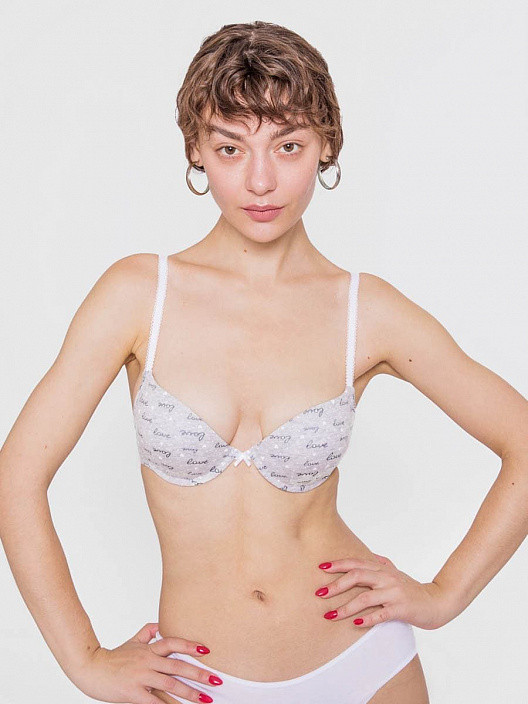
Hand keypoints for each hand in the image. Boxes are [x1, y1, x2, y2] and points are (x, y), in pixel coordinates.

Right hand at [70, 622, 222, 702]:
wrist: (90, 669)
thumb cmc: (112, 658)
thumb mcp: (131, 642)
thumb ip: (147, 633)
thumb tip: (160, 625)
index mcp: (148, 649)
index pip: (173, 643)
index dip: (189, 645)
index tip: (207, 650)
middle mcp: (147, 661)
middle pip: (177, 667)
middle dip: (199, 674)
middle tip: (216, 680)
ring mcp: (141, 677)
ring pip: (170, 685)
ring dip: (189, 693)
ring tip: (205, 699)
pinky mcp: (133, 693)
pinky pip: (154, 702)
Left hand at [316, 553, 458, 629]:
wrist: (438, 602)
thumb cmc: (413, 589)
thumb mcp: (396, 572)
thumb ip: (382, 563)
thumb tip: (369, 554)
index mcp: (383, 569)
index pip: (357, 562)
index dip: (338, 564)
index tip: (321, 567)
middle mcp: (387, 578)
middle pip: (357, 576)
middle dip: (336, 584)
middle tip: (319, 592)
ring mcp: (394, 593)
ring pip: (365, 597)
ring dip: (346, 607)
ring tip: (331, 615)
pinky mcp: (402, 609)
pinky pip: (381, 614)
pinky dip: (368, 619)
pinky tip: (356, 624)